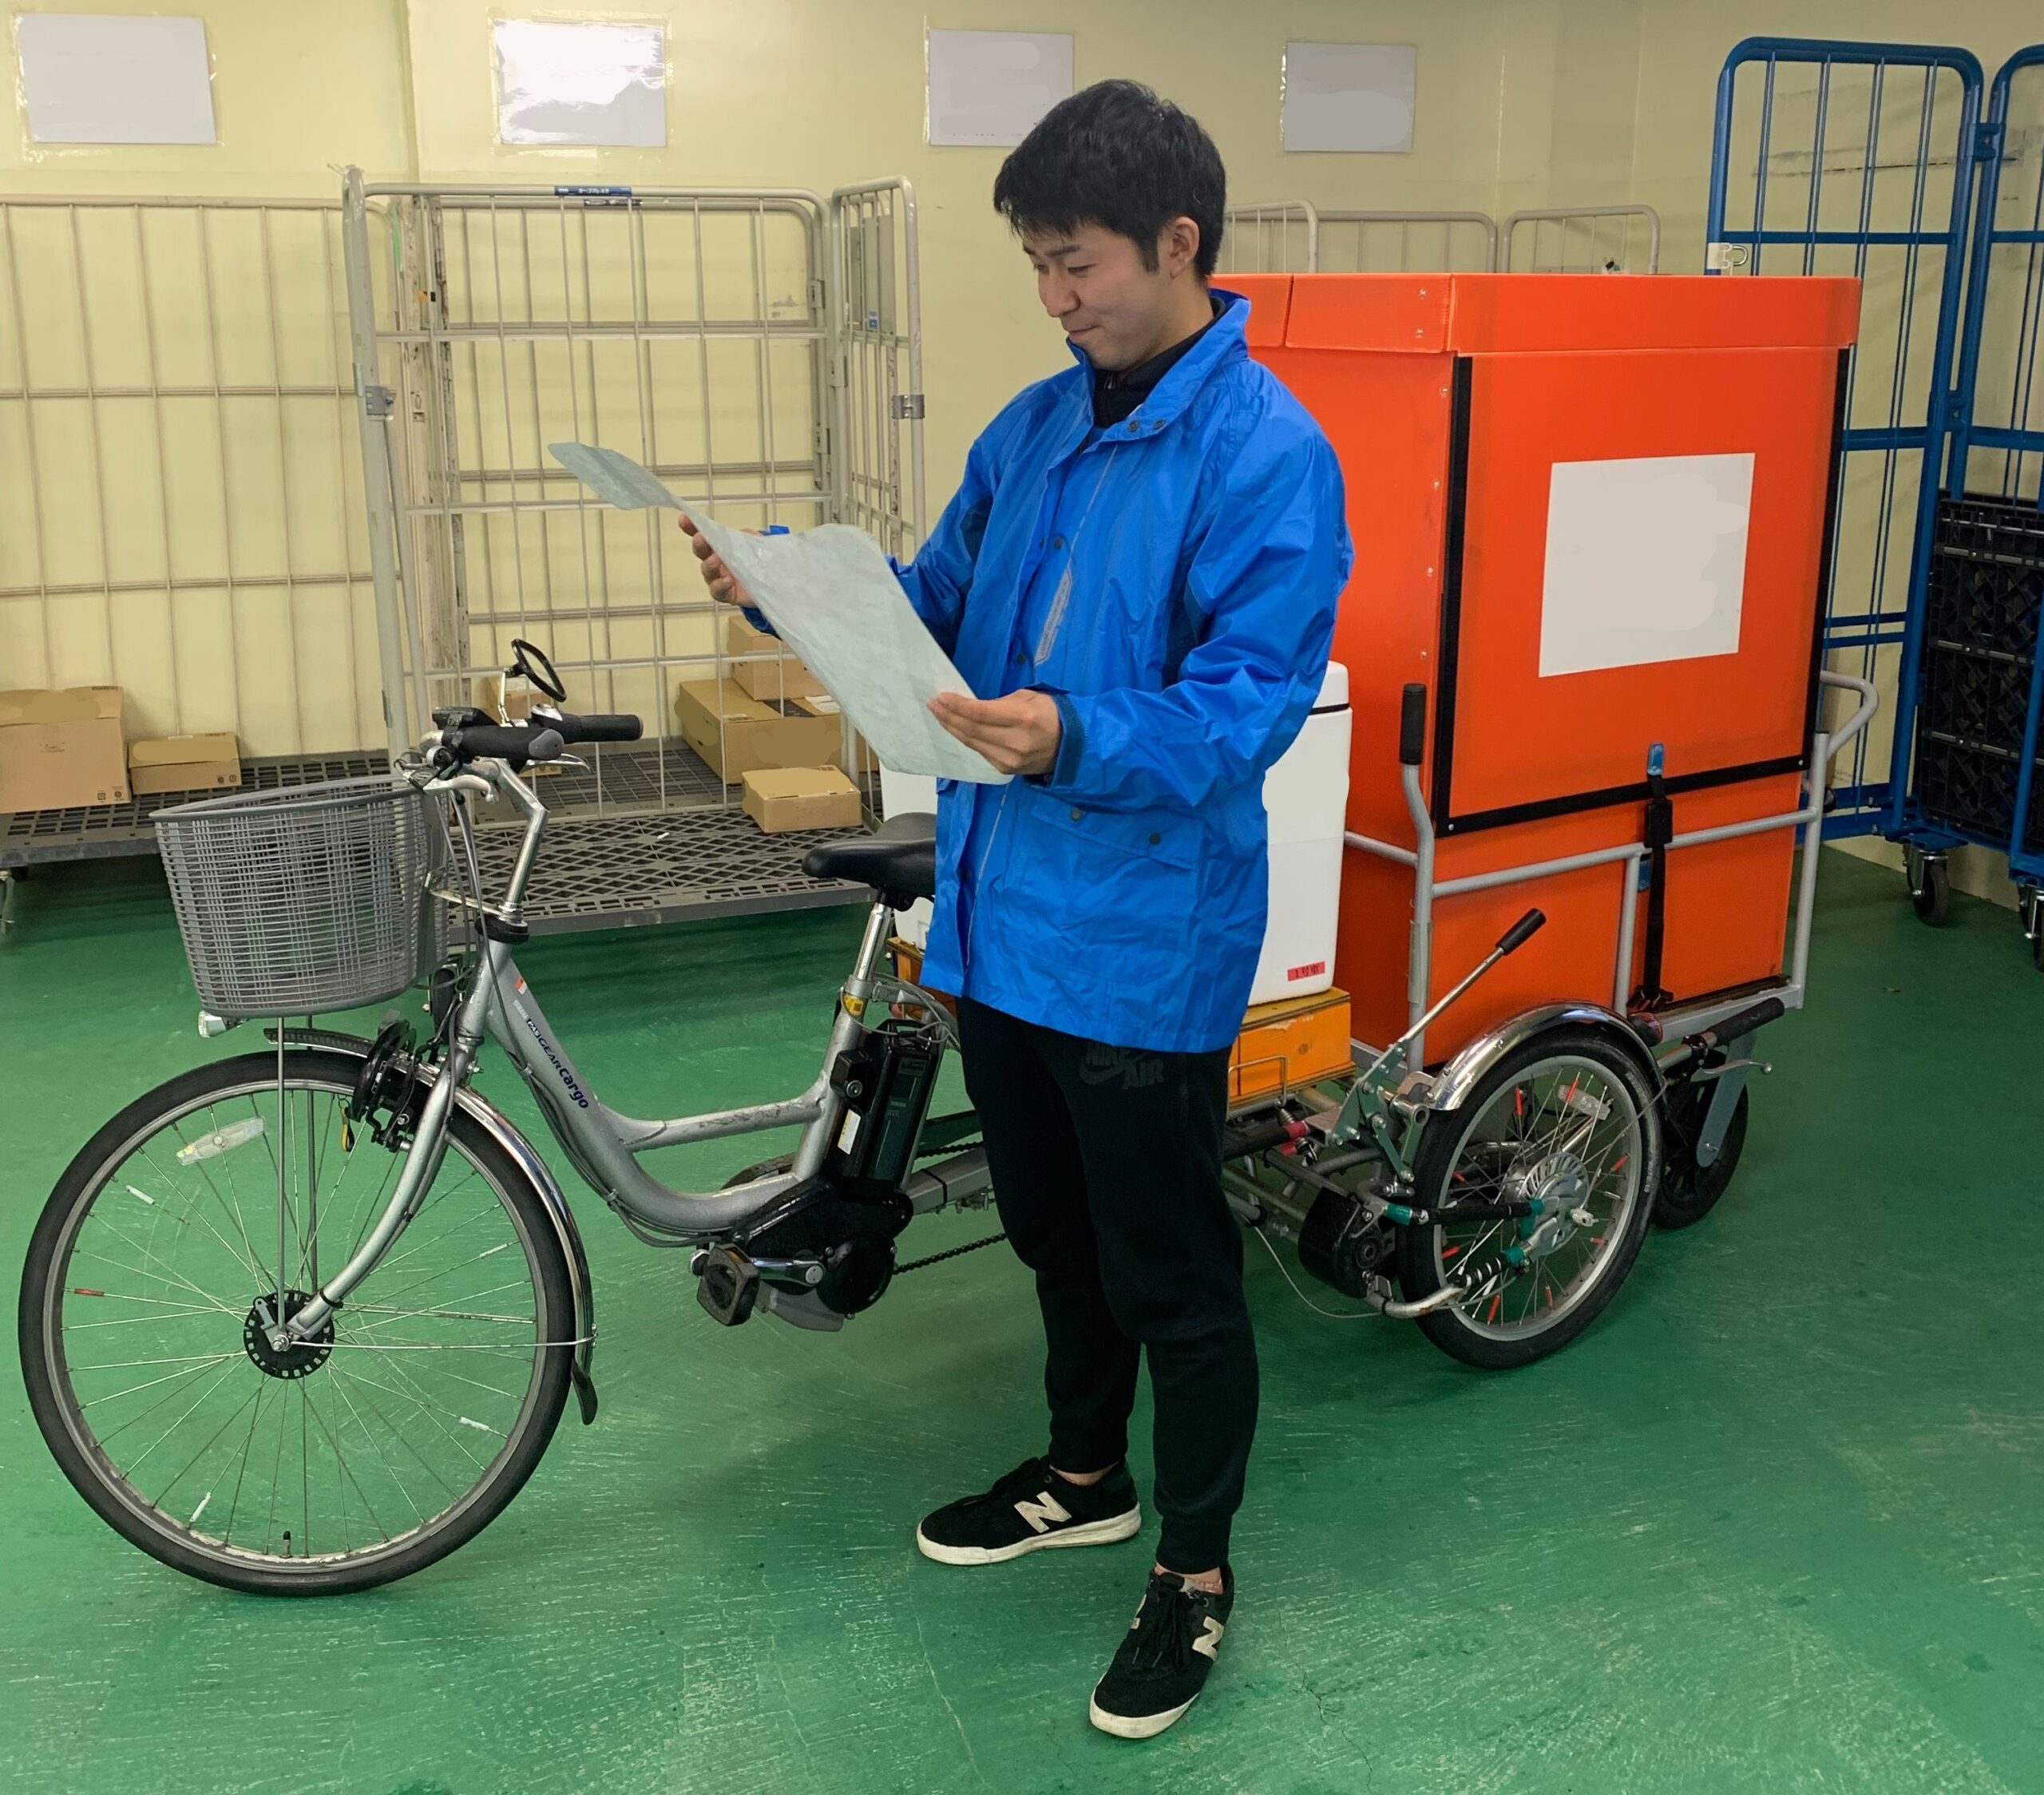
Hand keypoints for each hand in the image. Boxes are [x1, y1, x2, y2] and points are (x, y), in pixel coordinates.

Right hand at [679, 513, 751, 608]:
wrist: (770, 584)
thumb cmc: (758, 562)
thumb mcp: (758, 544)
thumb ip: (749, 537)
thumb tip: (743, 532)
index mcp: (721, 546)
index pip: (704, 535)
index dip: (692, 527)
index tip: (684, 519)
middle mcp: (716, 562)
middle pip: (702, 553)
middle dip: (699, 544)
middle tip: (700, 538)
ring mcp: (719, 578)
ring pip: (707, 572)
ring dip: (709, 565)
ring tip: (714, 560)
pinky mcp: (728, 594)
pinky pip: (719, 592)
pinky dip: (720, 585)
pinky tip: (727, 580)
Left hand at [928, 689, 1062, 776]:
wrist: (1073, 745)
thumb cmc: (1051, 714)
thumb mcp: (1029, 698)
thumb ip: (999, 704)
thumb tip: (972, 708)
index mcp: (1023, 718)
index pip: (980, 713)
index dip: (957, 706)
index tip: (941, 696)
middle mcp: (1015, 742)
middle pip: (972, 730)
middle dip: (948, 716)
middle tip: (933, 704)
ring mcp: (1010, 759)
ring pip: (972, 743)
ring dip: (952, 728)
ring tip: (939, 715)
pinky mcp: (1006, 769)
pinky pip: (980, 751)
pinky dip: (967, 739)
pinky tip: (956, 729)